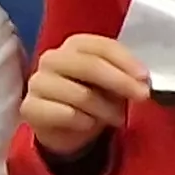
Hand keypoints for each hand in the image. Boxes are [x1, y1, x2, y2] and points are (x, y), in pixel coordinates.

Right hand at [23, 35, 149, 156]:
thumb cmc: (93, 98)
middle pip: (90, 66)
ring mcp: (38, 82)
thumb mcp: (112, 84)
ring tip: (116, 118)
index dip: (125, 61)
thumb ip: (125, 76)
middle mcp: (53, 58)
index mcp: (75, 45)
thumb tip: (142, 80)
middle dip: (120, 82)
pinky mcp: (30, 107)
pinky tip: (89, 124)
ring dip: (105, 110)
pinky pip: (66, 114)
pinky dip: (85, 122)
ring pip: (80, 95)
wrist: (66, 129)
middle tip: (142, 96)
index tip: (145, 77)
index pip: (101, 46)